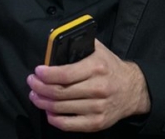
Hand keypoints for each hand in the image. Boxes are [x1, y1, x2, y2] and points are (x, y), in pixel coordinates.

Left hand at [27, 39, 150, 131]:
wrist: (133, 90)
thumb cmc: (110, 67)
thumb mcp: (98, 49)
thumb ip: (80, 43)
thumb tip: (55, 41)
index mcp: (96, 68)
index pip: (65, 74)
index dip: (46, 75)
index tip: (37, 71)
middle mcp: (97, 88)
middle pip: (59, 92)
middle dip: (39, 88)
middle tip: (31, 83)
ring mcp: (97, 108)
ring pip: (61, 108)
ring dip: (43, 102)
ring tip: (35, 96)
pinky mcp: (97, 123)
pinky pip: (69, 124)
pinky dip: (54, 119)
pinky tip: (48, 112)